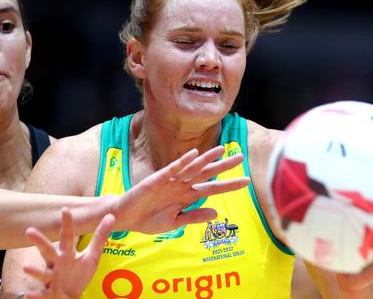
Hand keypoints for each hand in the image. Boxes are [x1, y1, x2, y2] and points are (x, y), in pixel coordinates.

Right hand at [23, 207, 114, 298]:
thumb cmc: (78, 274)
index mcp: (66, 253)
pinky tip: (28, 295)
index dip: (67, 224)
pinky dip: (35, 295)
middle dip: (39, 241)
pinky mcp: (49, 295)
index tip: (65, 209)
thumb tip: (111, 216)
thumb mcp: (91, 256)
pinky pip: (41, 295)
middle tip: (29, 230)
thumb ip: (99, 237)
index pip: (66, 236)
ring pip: (42, 274)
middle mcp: (56, 264)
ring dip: (34, 271)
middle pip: (47, 251)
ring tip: (26, 267)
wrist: (69, 297)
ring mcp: (51, 279)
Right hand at [112, 146, 248, 233]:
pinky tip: (194, 154)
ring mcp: (170, 181)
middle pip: (206, 173)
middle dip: (223, 166)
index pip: (212, 189)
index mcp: (186, 197)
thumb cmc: (148, 220)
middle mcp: (181, 186)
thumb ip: (193, 217)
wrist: (126, 217)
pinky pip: (173, 168)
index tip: (246, 181)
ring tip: (222, 150)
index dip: (228, 185)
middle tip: (240, 156)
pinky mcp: (157, 179)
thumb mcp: (174, 223)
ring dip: (207, 158)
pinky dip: (183, 161)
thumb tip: (215, 213)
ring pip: (192, 167)